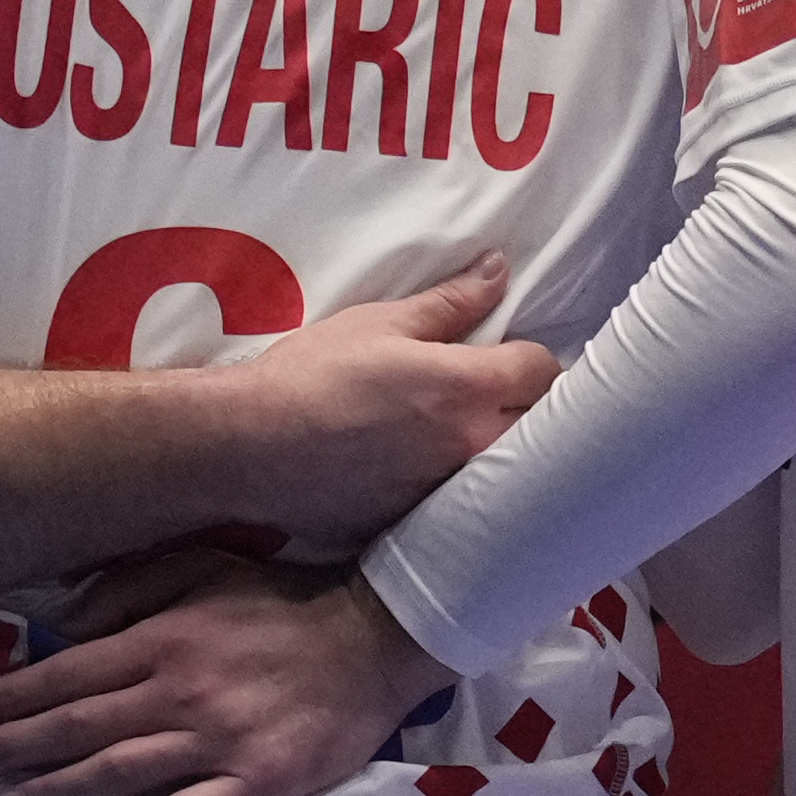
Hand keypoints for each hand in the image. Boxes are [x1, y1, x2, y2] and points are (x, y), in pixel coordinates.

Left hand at [0, 554, 440, 795]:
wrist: (374, 640)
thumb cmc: (282, 603)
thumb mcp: (203, 567)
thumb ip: (130, 589)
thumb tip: (66, 623)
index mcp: (163, 639)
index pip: (69, 673)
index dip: (16, 697)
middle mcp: (179, 693)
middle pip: (78, 729)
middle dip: (16, 750)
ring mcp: (217, 743)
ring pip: (117, 775)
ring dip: (55, 794)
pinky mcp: (256, 784)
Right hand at [208, 261, 556, 543]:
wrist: (251, 446)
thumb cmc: (311, 375)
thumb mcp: (380, 323)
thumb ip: (450, 303)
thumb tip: (497, 272)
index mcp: (467, 388)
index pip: (543, 372)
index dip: (532, 359)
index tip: (509, 356)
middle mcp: (470, 447)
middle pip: (540, 428)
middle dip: (529, 408)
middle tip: (494, 394)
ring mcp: (447, 492)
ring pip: (505, 470)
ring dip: (499, 449)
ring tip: (459, 431)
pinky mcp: (420, 523)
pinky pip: (463, 502)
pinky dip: (458, 484)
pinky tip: (422, 468)